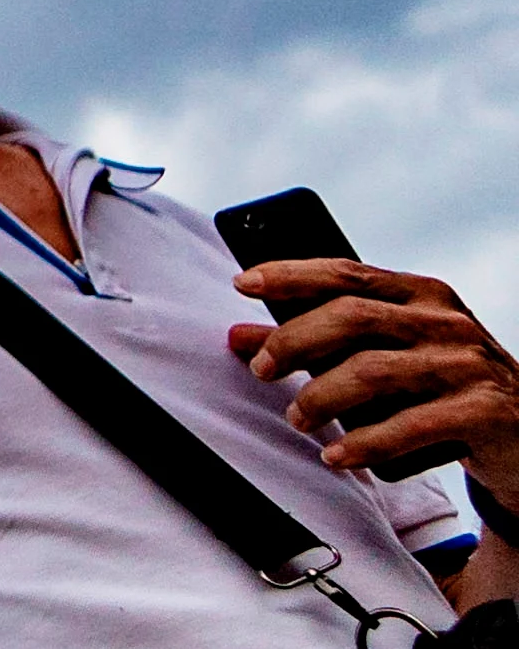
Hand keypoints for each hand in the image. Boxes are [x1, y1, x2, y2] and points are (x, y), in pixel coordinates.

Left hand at [238, 258, 518, 488]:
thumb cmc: (444, 390)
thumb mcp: (388, 357)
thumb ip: (321, 343)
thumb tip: (241, 338)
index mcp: (424, 294)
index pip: (347, 272)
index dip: (292, 275)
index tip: (242, 283)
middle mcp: (448, 322)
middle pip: (352, 317)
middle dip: (294, 341)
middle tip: (262, 370)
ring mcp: (469, 365)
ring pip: (373, 371)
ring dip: (322, 397)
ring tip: (298, 419)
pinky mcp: (486, 412)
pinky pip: (410, 426)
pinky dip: (365, 442)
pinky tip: (337, 455)